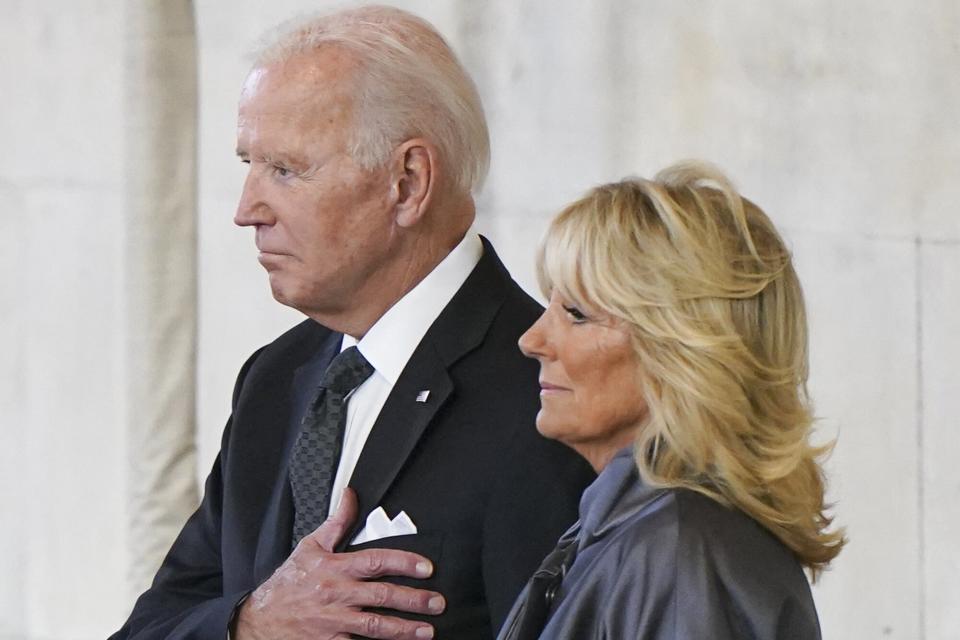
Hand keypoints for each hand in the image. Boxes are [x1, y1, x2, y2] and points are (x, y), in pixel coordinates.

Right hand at [232, 488, 444, 639]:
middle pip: (382, 596)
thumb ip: (336, 523)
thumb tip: (351, 495)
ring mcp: (334, 621)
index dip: (403, 563)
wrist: (258, 621)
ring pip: (375, 626)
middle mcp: (337, 594)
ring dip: (404, 629)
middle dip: (413, 599)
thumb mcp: (310, 547)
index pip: (375, 561)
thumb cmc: (288, 583)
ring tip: (427, 630)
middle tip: (437, 601)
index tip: (426, 567)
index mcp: (335, 568)